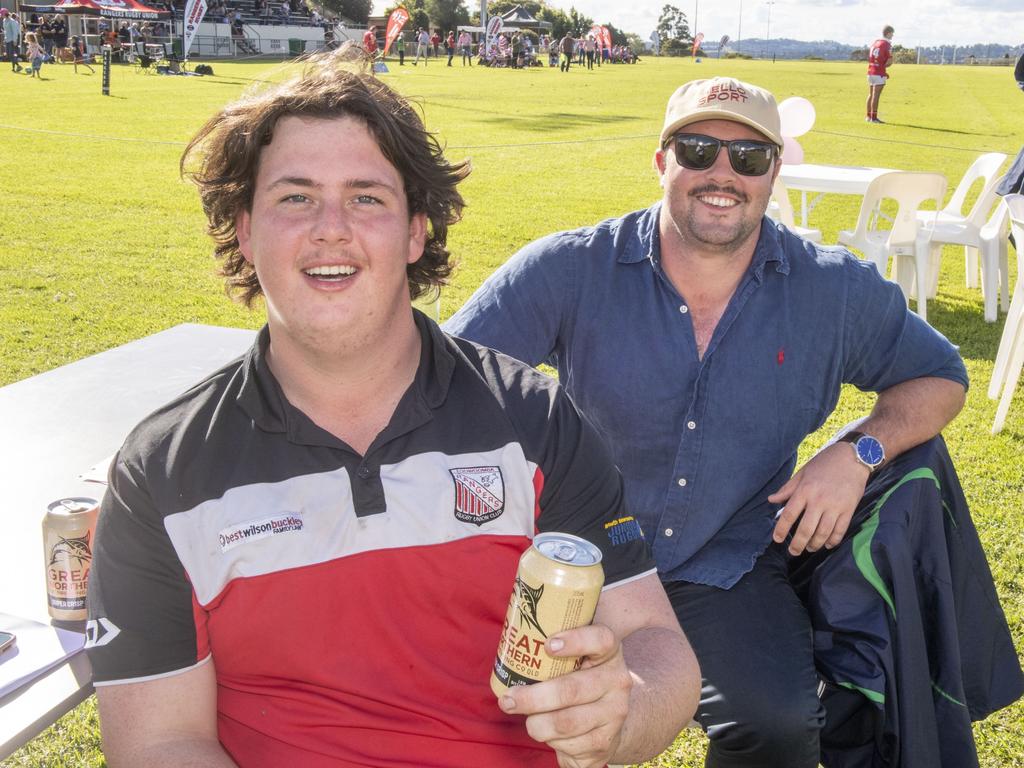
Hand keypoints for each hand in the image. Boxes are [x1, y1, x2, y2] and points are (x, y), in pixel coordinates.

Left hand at [498, 624, 632, 767]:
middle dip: (533, 697)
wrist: (608, 722)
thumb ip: (555, 648)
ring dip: (536, 723)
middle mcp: (617, 680)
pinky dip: (550, 740)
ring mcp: (614, 713)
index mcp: (609, 652)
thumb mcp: (578, 660)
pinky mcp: (605, 741)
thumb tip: (512, 641)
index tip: (547, 645)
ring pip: (566, 721)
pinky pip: (569, 743)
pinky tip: (546, 731)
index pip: (601, 640)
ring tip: (525, 719)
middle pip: (571, 689)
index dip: (576, 640)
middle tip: (508, 699)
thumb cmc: (580, 681)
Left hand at [768, 442, 868, 555]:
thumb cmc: (825, 463)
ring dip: (814, 545)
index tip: (777, 540)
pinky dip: (832, 541)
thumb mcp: (802, 472)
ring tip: (809, 549)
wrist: (853, 458)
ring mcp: (835, 506)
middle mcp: (819, 500)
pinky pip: (840, 531)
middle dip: (798, 544)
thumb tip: (771, 500)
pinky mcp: (849, 510)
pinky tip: (826, 544)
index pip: (789, 515)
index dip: (781, 530)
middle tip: (793, 551)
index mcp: (805, 490)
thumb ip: (787, 489)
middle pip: (806, 529)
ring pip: (823, 533)